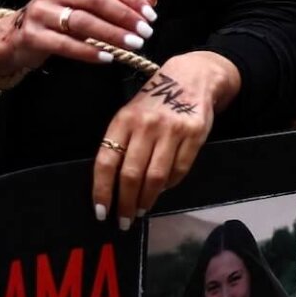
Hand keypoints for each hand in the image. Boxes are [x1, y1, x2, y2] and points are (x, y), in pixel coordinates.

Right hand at [0, 0, 156, 78]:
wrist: (15, 37)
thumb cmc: (58, 20)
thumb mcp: (85, 6)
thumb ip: (116, 2)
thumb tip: (151, 1)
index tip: (150, 16)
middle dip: (124, 16)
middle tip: (145, 33)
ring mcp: (41, 12)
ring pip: (82, 21)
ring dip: (112, 34)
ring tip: (133, 45)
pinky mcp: (33, 35)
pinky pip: (66, 44)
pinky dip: (90, 52)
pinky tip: (108, 58)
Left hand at [93, 51, 237, 227]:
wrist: (192, 76)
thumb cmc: (155, 101)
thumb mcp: (131, 114)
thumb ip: (122, 143)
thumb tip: (114, 185)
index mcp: (124, 119)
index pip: (106, 161)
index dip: (102, 190)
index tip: (101, 212)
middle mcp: (146, 124)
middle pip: (131, 174)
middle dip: (125, 203)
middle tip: (123, 220)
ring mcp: (172, 129)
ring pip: (155, 177)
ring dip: (146, 200)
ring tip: (141, 210)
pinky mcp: (194, 134)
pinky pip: (179, 170)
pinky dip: (169, 186)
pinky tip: (162, 190)